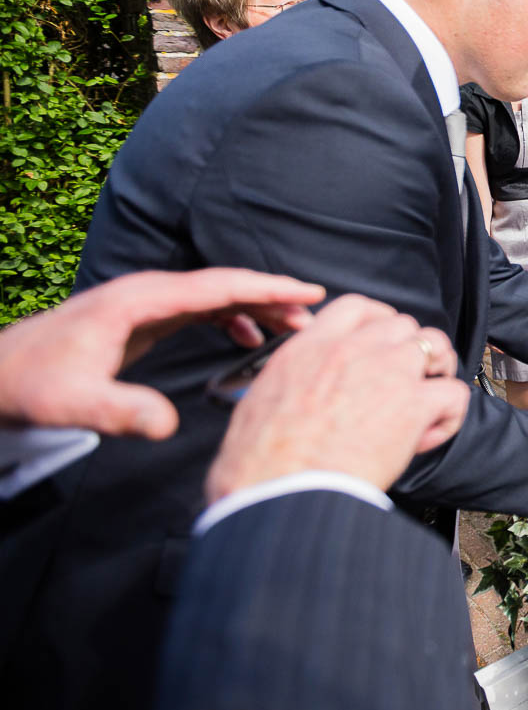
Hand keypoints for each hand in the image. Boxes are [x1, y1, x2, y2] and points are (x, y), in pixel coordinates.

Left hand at [0, 269, 324, 439]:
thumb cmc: (30, 386)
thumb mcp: (72, 404)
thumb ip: (121, 411)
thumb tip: (168, 424)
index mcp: (137, 301)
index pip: (217, 287)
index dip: (267, 289)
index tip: (308, 292)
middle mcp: (144, 293)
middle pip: (223, 285)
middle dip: (272, 296)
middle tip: (315, 315)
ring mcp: (143, 304)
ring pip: (214, 295)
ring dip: (255, 307)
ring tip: (292, 327)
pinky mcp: (140, 319)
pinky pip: (199, 309)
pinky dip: (231, 317)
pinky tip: (246, 338)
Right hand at [203, 295, 466, 502]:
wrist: (280, 491)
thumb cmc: (260, 463)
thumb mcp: (259, 402)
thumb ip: (288, 383)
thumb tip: (295, 394)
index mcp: (309, 348)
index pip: (356, 308)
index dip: (378, 320)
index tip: (383, 340)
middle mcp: (352, 350)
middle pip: (401, 325)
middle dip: (409, 347)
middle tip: (407, 377)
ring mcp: (388, 372)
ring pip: (435, 345)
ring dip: (438, 367)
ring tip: (430, 395)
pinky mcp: (413, 405)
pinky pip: (454, 393)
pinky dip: (450, 414)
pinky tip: (429, 435)